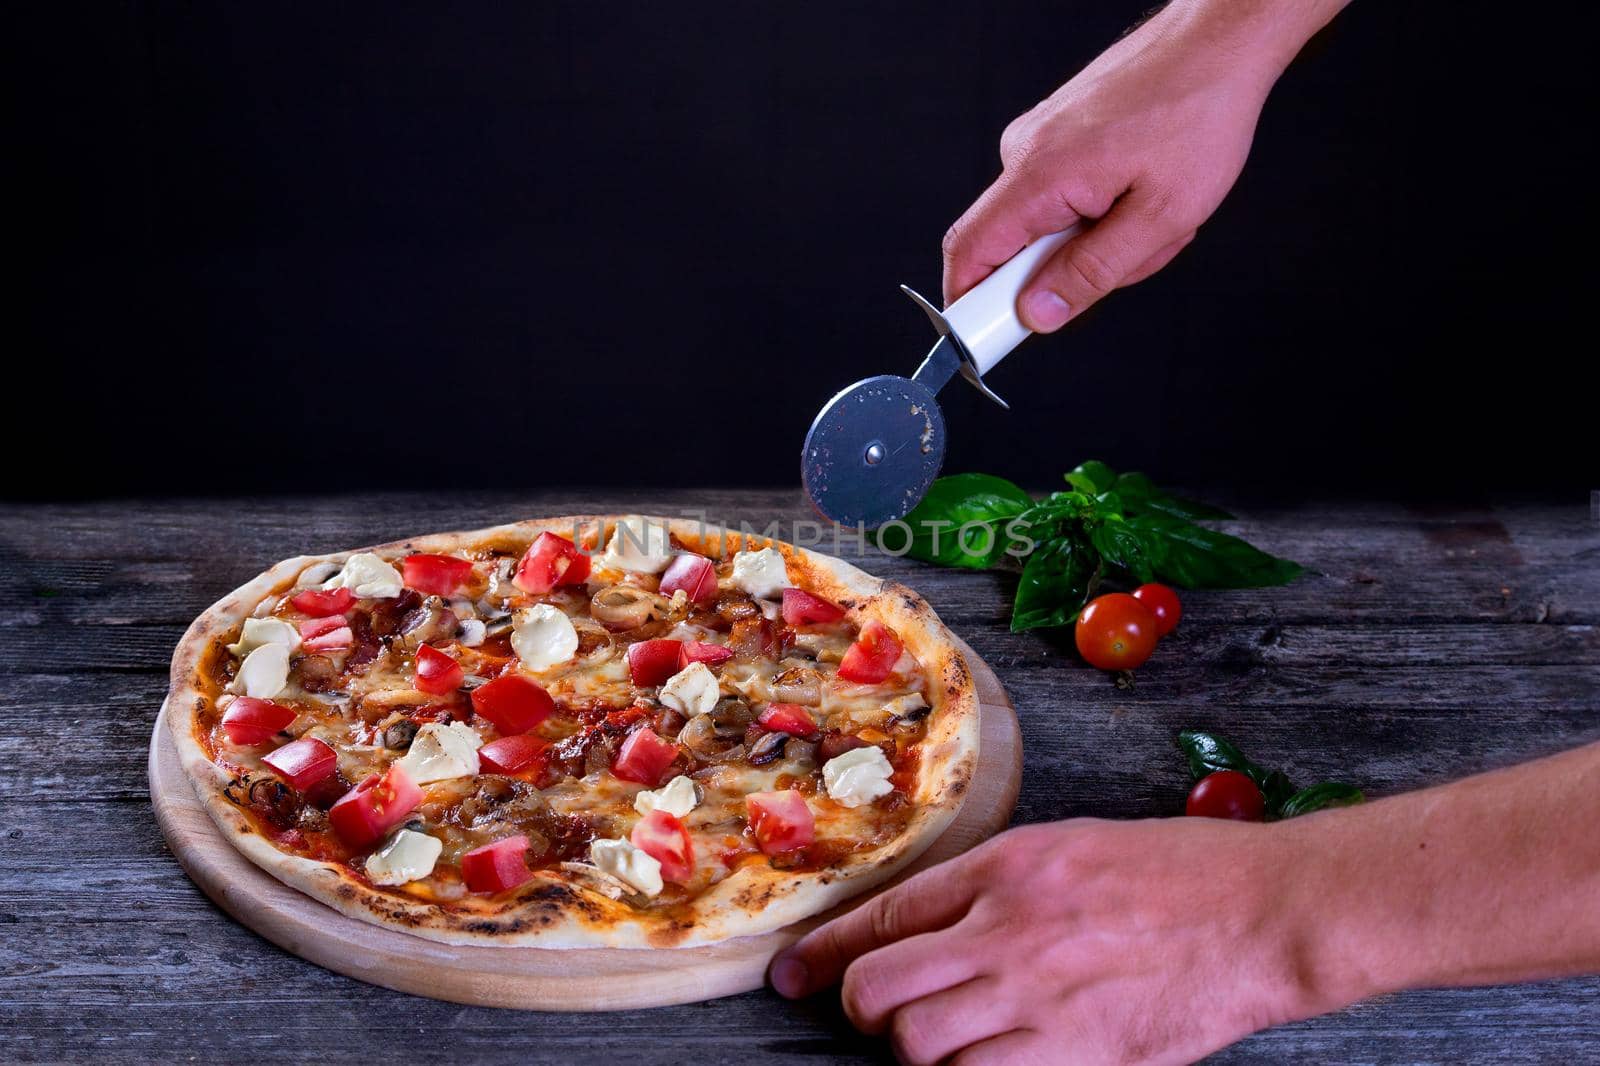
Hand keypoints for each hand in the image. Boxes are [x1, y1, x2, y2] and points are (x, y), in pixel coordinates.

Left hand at [770, 818, 1350, 1064]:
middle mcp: (1008, 931)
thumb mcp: (1070, 848)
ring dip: (918, 1046)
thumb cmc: (1175, 874)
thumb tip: (925, 924)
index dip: (827, 952)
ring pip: (921, 1046)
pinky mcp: (1078, 1054)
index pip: (884, 915)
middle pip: (882, 990)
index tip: (794, 974)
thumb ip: (992, 885)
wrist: (1262, 914)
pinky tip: (992, 1058)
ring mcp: (1040, 999)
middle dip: (862, 1008)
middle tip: (877, 1010)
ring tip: (947, 1033)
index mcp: (1006, 867)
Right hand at [942, 0, 1336, 329]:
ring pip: (1045, 225)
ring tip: (1151, 215)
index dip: (968, 307)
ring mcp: (1037, 139)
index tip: (988, 340)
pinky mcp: (1055, 134)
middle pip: (1010, 247)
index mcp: (1039, 175)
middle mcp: (1024, 152)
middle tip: (1129, 258)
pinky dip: (1098, 211)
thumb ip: (1092, 273)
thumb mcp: (1160, 218)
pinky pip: (1060, 196)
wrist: (1217, 42)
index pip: (970, 253)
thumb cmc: (1200, 114)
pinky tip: (1141, 193)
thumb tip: (1037, 314)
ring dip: (1093, 240)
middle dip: (1064, 271)